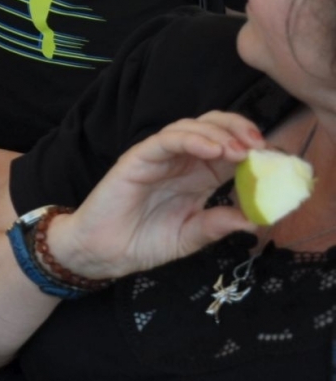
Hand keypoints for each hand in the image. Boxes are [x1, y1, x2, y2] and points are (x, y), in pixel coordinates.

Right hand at [46, 112, 261, 281]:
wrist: (103, 253)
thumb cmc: (142, 243)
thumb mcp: (190, 238)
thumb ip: (217, 225)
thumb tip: (255, 220)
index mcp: (198, 178)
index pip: (230, 151)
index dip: (254, 149)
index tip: (277, 159)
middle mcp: (181, 162)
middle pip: (214, 128)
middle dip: (241, 130)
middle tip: (262, 146)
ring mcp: (159, 157)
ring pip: (192, 127)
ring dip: (221, 134)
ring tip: (241, 150)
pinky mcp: (138, 158)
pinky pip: (166, 140)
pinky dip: (192, 139)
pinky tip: (213, 150)